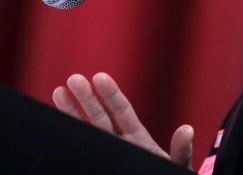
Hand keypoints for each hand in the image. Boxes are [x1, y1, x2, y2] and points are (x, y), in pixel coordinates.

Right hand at [52, 72, 192, 169]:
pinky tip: (55, 127)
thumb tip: (187, 129)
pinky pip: (81, 153)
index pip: (122, 111)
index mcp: (137, 138)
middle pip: (100, 117)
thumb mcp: (177, 165)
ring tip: (58, 92)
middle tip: (73, 78)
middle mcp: (118, 143)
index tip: (99, 77)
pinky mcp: (97, 165)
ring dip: (71, 113)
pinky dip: (68, 141)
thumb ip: (180, 150)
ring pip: (86, 131)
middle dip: (87, 98)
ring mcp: (107, 154)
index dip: (111, 94)